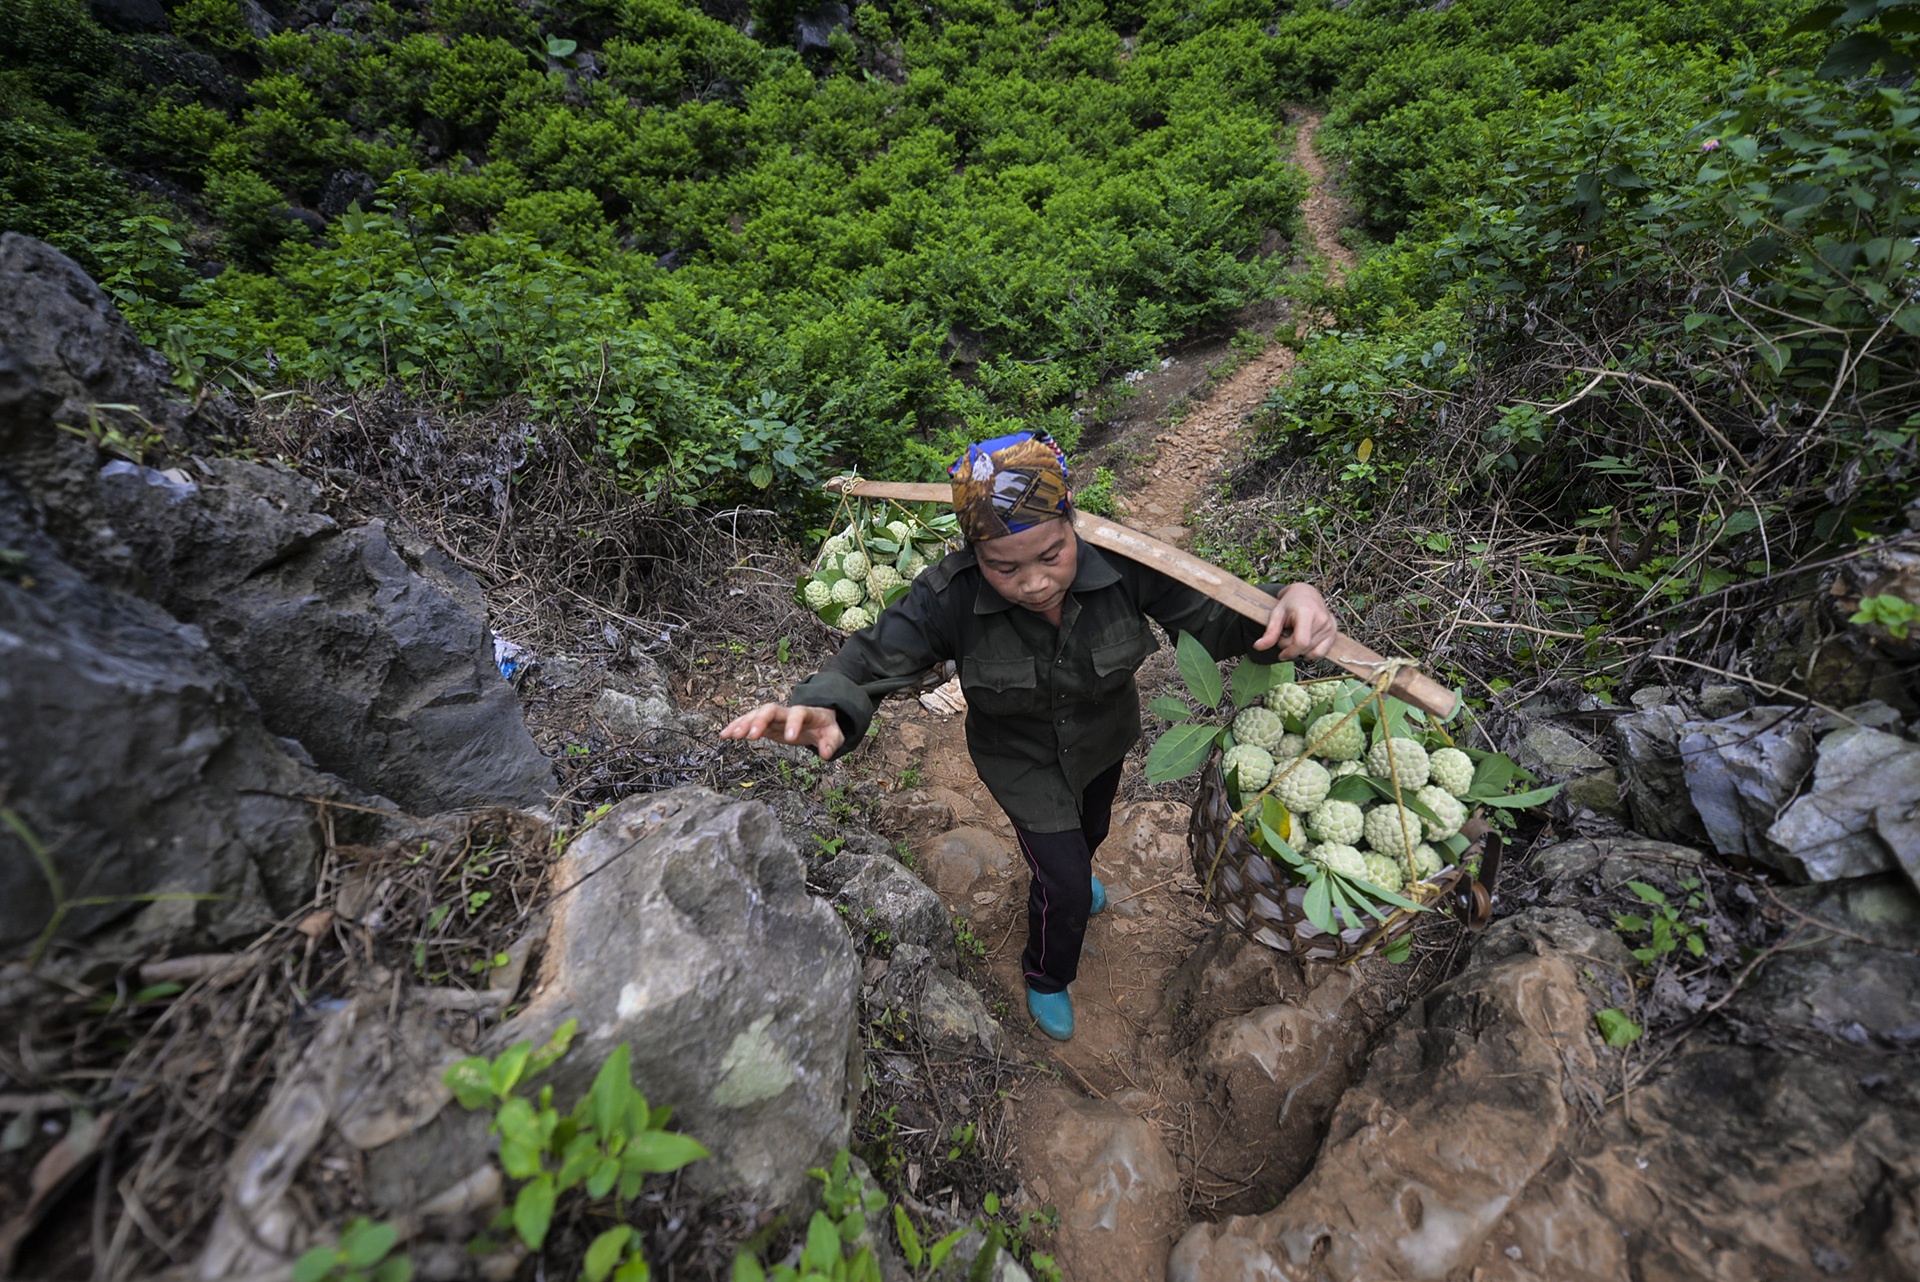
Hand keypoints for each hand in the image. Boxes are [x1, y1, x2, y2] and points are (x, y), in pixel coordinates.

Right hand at [720, 703, 845, 759]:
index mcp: (806, 713)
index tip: (790, 738)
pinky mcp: (766, 723)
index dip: (794, 723)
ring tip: (730, 735)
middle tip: (751, 736)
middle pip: (771, 709)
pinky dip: (737, 726)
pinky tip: (725, 734)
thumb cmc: (825, 727)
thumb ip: (832, 743)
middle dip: (760, 720)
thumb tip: (826, 754)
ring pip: (756, 714)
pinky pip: (749, 721)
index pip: (799, 713)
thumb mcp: (834, 735)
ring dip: (743, 723)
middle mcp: (787, 711)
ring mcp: (774, 716)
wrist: (818, 718)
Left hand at [1257, 583, 1337, 658]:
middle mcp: (1322, 619)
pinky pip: (1322, 652)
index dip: (1289, 652)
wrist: (1306, 593)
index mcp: (1307, 613)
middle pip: (1304, 648)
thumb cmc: (1290, 603)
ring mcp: (1330, 626)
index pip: (1301, 642)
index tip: (1281, 654)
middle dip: (1291, 648)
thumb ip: (1270, 632)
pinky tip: (1304, 644)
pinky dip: (1311, 652)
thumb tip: (1258, 647)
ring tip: (1295, 635)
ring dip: (1300, 649)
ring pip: (1312, 652)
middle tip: (1286, 636)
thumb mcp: (1276, 614)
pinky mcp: (1333, 632)